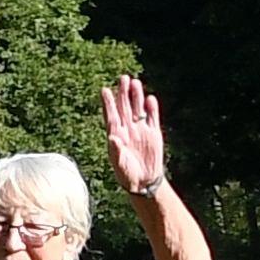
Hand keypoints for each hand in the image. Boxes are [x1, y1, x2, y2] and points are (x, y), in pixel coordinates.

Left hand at [102, 75, 170, 196]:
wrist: (144, 181)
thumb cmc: (127, 174)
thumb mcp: (119, 163)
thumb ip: (116, 150)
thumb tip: (112, 136)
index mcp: (116, 135)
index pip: (111, 115)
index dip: (108, 103)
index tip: (105, 90)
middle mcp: (127, 129)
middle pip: (124, 107)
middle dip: (123, 93)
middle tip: (123, 78)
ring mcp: (140, 130)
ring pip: (138, 109)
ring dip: (136, 97)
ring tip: (136, 83)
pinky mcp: (154, 133)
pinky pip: (152, 118)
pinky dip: (151, 109)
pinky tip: (150, 99)